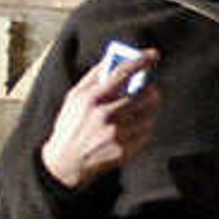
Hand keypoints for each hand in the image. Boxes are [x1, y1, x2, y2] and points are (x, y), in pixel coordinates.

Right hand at [38, 43, 159, 188]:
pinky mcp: (123, 151)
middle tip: (151, 90)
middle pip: (143, 95)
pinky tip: (135, 127)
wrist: (65, 164)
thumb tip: (112, 60)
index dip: (141, 61)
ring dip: (150, 109)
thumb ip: (93, 77)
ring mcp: (115, 135)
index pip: (122, 72)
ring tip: (142, 109)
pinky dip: (145, 127)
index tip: (154, 54)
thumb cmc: (70, 126)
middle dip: (151, 90)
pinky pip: (146, 133)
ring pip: (148, 114)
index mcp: (91, 98)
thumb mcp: (74, 98)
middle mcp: (105, 115)